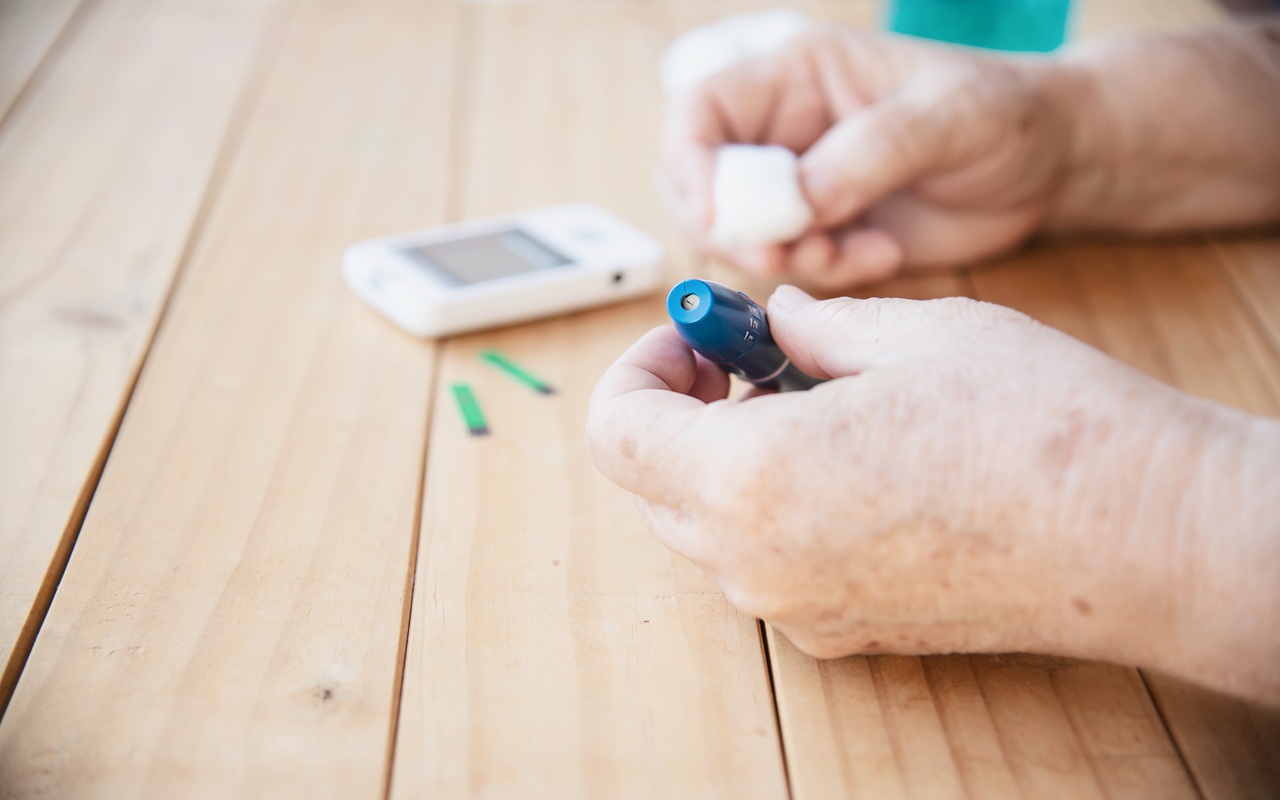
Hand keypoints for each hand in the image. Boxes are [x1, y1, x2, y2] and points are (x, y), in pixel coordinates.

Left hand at [587, 287, 1279, 702]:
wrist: (1144, 538)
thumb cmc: (1038, 427)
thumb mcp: (907, 334)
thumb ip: (810, 327)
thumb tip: (774, 323)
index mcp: (748, 478)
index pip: (616, 430)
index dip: (642, 367)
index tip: (693, 335)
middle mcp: (754, 562)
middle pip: (654, 481)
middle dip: (685, 408)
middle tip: (753, 359)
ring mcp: (798, 609)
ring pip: (707, 525)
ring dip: (731, 457)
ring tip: (818, 403)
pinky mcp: (844, 631)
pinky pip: (767, 563)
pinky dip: (777, 507)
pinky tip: (854, 463)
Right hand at [663, 29, 1078, 288]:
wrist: (1050, 165)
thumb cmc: (1004, 112)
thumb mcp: (946, 118)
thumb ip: (869, 153)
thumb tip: (799, 200)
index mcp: (798, 77)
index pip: (700, 113)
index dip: (689, 166)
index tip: (717, 219)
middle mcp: (786, 130)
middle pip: (701, 184)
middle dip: (732, 230)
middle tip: (783, 256)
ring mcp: (802, 184)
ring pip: (742, 235)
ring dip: (784, 258)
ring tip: (851, 251)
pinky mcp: (827, 231)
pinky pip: (794, 265)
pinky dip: (828, 272)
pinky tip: (885, 253)